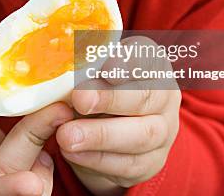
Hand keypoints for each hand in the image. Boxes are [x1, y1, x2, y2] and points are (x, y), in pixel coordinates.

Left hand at [56, 37, 181, 194]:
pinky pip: (129, 164)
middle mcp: (164, 97)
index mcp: (152, 66)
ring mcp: (163, 131)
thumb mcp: (91, 73)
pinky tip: (73, 152)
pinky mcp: (151, 162)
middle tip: (80, 100)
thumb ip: (82, 71)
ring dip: (101, 136)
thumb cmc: (96, 90)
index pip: (147, 59)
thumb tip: (59, 73)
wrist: (107, 131)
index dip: (128, 62)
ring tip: (67, 135)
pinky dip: (98, 159)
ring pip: (141, 135)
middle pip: (145, 97)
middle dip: (111, 99)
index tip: (106, 68)